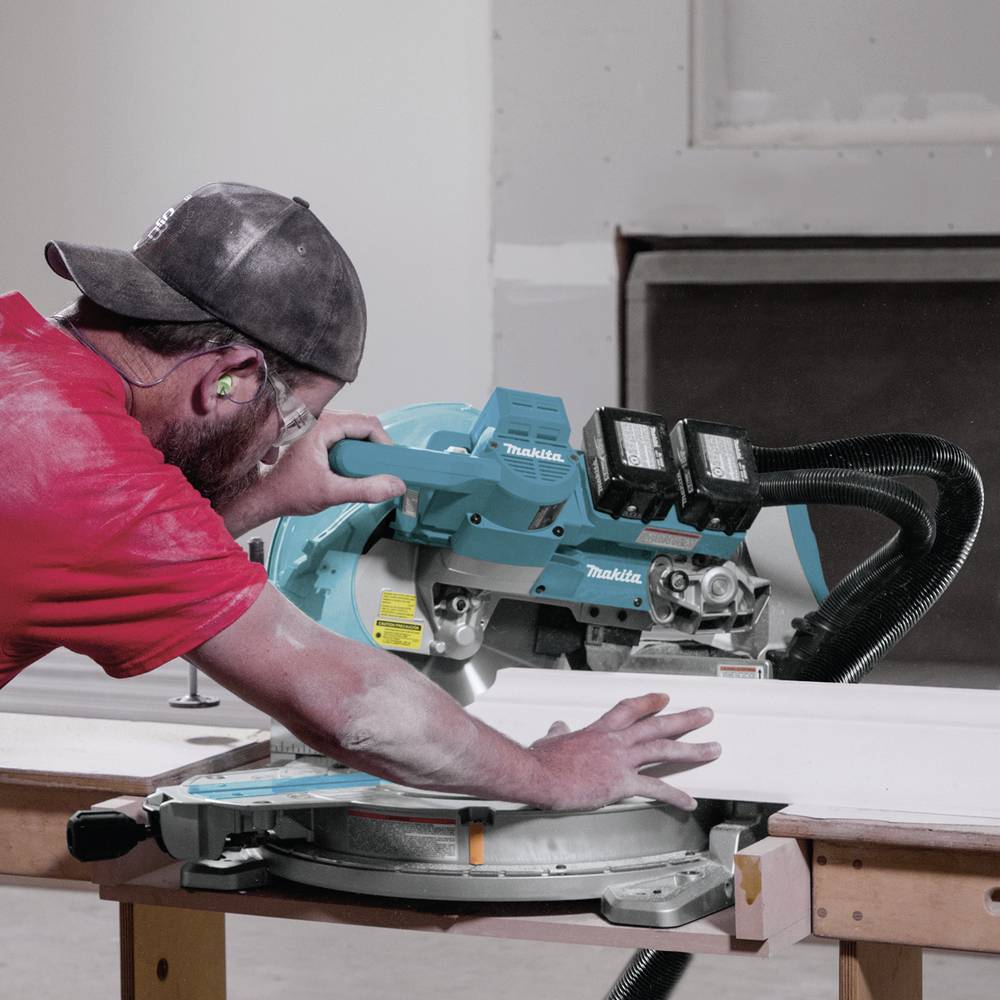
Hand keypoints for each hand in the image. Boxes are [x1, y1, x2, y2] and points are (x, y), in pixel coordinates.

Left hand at [260, 411, 405, 516]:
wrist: (266, 497)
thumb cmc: (287, 491)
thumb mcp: (331, 493)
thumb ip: (365, 490)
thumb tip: (394, 485)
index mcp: (323, 425)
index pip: (368, 423)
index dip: (384, 444)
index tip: (388, 464)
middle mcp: (322, 420)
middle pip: (365, 425)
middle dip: (376, 449)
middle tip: (377, 471)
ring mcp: (321, 427)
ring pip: (358, 432)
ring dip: (366, 453)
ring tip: (361, 474)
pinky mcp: (321, 436)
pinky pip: (349, 438)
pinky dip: (356, 454)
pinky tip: (350, 471)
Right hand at [527, 693, 718, 811]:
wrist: (538, 774)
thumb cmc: (542, 760)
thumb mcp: (551, 740)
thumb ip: (559, 733)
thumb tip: (558, 727)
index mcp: (599, 730)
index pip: (630, 709)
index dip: (649, 703)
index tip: (663, 699)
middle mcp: (615, 741)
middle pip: (657, 724)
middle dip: (685, 719)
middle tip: (704, 714)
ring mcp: (621, 761)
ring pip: (665, 750)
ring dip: (692, 749)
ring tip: (712, 749)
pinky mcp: (621, 783)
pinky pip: (655, 788)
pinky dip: (675, 795)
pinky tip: (689, 800)